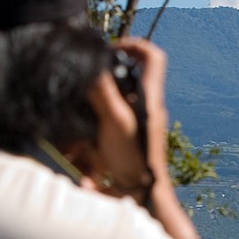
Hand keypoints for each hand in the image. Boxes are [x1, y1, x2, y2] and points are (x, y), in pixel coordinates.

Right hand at [79, 38, 169, 205]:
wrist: (141, 193)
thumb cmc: (134, 158)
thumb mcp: (115, 120)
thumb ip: (104, 91)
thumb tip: (94, 64)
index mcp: (150, 97)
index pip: (153, 57)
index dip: (133, 45)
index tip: (111, 48)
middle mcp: (147, 106)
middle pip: (132, 73)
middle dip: (109, 71)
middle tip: (90, 75)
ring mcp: (139, 120)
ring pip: (120, 94)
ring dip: (100, 94)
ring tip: (85, 102)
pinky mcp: (130, 134)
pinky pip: (112, 115)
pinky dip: (98, 115)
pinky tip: (86, 125)